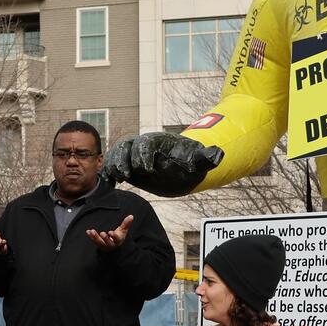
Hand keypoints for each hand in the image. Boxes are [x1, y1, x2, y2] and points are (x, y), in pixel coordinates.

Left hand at [86, 215, 133, 252]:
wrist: (115, 246)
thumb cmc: (119, 236)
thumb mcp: (123, 230)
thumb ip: (126, 224)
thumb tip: (131, 216)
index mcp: (118, 241)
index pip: (116, 239)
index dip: (114, 236)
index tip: (111, 232)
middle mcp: (111, 245)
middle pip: (108, 242)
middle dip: (105, 238)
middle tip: (102, 233)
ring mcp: (104, 245)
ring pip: (99, 242)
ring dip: (95, 237)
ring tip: (92, 231)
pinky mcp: (99, 245)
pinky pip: (94, 241)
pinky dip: (91, 236)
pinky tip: (88, 231)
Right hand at [102, 132, 223, 196]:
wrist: (182, 168)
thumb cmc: (191, 163)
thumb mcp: (199, 161)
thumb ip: (206, 157)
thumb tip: (217, 154)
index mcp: (158, 141)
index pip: (146, 143)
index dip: (143, 155)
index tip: (147, 171)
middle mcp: (143, 145)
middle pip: (126, 146)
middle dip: (123, 159)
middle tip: (127, 176)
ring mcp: (133, 154)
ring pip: (117, 153)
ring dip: (114, 165)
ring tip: (118, 179)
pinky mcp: (129, 165)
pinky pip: (114, 164)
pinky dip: (109, 173)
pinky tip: (110, 184)